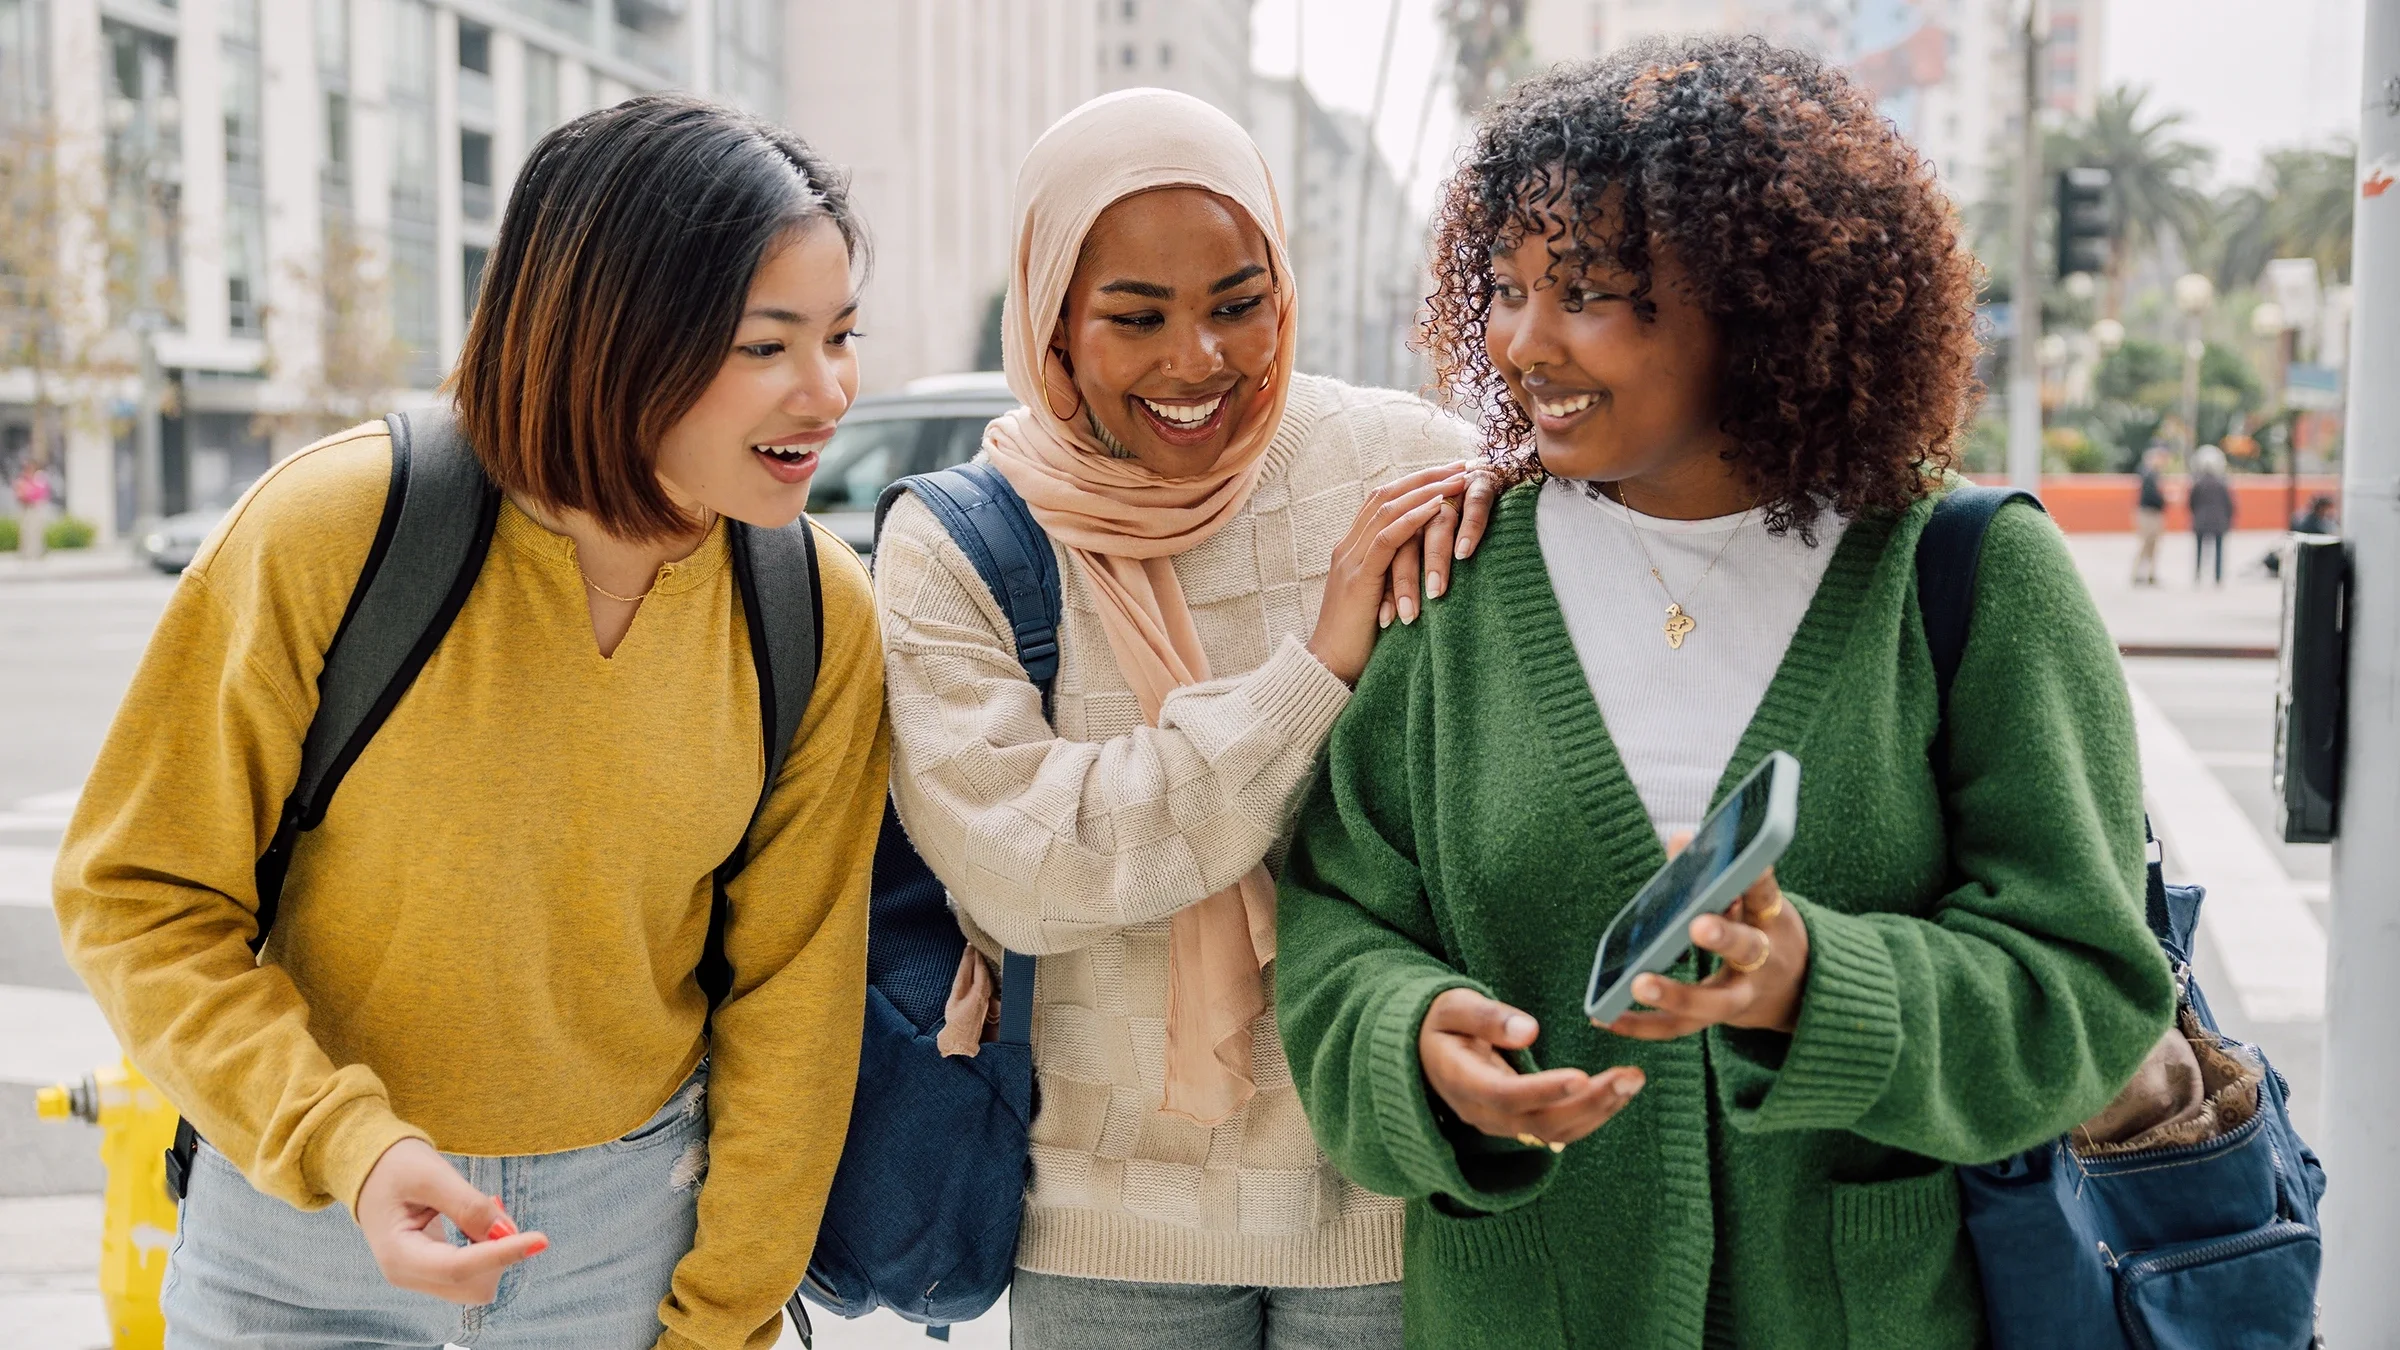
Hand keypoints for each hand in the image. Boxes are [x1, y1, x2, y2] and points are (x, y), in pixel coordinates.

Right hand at [354, 1138, 547, 1305]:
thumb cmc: (395, 1165)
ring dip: (495, 1252)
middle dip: (498, 1253)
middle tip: (495, 1203)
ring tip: (485, 1207)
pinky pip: (473, 1273)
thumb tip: (505, 1233)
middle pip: (473, 1285)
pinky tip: (481, 1222)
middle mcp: (407, 1275)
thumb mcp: (431, 1174)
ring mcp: (420, 1276)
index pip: (459, 1269)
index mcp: (398, 1255)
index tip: (540, 1239)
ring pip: (477, 1284)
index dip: (502, 1254)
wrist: (370, 1168)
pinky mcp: (433, 1269)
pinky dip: (488, 1251)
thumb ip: (468, 1205)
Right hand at [1307, 462, 1471, 684]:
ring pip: (1387, 509)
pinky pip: (1387, 538)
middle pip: (1385, 494)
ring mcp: (1350, 560)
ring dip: (1426, 490)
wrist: (1327, 669)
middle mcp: (1347, 547)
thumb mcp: (1379, 601)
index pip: (1382, 501)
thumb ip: (1393, 578)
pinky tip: (1438, 508)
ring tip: (1458, 480)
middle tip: (1461, 464)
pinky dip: (1413, 518)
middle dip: (1425, 476)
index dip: (1415, 482)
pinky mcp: (1358, 578)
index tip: (1449, 472)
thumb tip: (1426, 569)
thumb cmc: (1358, 643)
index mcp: (1351, 550)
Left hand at [1380, 465, 1501, 628]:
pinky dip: (1469, 529)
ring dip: (1434, 560)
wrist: (1493, 471)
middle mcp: (1425, 503)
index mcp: (1406, 516)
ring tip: (1435, 593)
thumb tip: (1397, 612)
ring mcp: (1453, 492)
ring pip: (1437, 527)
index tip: (1384, 621)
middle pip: (1405, 543)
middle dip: (1403, 582)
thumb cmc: (1460, 520)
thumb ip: (1414, 566)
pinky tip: (1464, 553)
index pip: (1387, 554)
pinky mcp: (1481, 484)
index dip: (1384, 587)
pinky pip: (1474, 506)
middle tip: (1406, 616)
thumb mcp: (1431, 543)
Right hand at [1418, 987, 1644, 1149]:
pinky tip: (1617, 1093)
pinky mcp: (1518, 1124)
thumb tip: (1529, 1030)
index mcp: (1462, 1082)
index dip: (1546, 1089)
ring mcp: (1501, 1124)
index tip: (1583, 1074)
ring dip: (1599, 1110)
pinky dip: (1591, 1115)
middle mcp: (1482, 1113)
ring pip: (1555, 1131)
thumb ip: (1487, 1017)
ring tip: (1633, 1081)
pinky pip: (1558, 1130)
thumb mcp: (1453, 1006)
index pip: (1507, 1096)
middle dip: (1590, 1102)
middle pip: (1540, 1121)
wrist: (1425, 1049)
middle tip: (1629, 1075)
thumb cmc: (1440, 1021)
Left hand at [1598, 842, 1808, 1039]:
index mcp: (1771, 919)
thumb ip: (1716, 874)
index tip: (1748, 864)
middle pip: (1748, 948)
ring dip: (1676, 994)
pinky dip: (1641, 1025)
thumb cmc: (1761, 930)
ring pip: (1715, 1002)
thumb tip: (1681, 839)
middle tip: (1697, 925)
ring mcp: (1743, 995)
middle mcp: (1764, 960)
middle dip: (1724, 936)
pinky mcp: (1717, 1021)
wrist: (1799, 990)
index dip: (1757, 879)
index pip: (1766, 893)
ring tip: (1638, 984)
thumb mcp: (1751, 899)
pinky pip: (1680, 1028)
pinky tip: (1604, 1018)